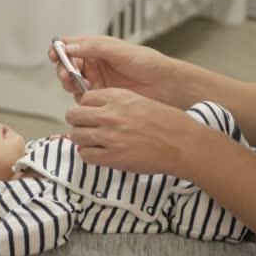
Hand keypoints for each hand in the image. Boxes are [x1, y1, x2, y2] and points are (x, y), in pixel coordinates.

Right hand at [48, 35, 176, 104]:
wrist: (164, 85)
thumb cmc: (147, 62)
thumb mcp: (119, 50)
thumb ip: (93, 47)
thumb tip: (68, 47)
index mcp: (97, 48)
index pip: (70, 45)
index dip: (59, 49)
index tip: (55, 55)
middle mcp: (94, 63)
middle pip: (67, 65)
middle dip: (63, 68)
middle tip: (68, 73)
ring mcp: (97, 80)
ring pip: (72, 82)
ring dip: (69, 82)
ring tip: (76, 83)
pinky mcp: (101, 97)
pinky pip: (83, 98)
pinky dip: (80, 96)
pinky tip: (86, 94)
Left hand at [65, 88, 205, 174]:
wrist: (181, 144)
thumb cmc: (167, 121)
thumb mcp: (140, 101)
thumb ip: (117, 103)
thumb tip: (100, 110)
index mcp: (118, 98)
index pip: (85, 98)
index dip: (86, 106)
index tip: (92, 112)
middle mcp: (110, 115)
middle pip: (74, 115)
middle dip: (78, 121)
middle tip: (86, 127)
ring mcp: (109, 137)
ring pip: (76, 135)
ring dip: (82, 138)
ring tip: (93, 141)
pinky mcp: (111, 158)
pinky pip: (86, 155)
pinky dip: (89, 154)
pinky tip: (99, 153)